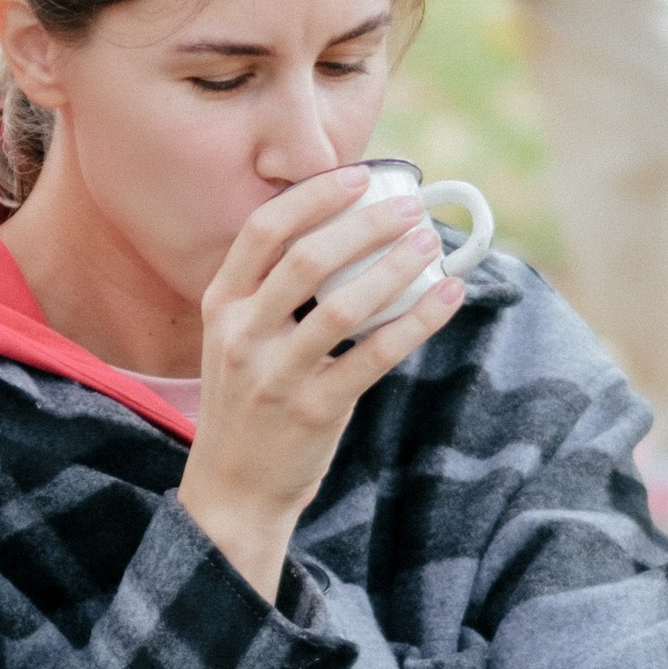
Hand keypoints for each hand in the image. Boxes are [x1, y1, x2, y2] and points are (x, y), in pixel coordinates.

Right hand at [177, 167, 463, 601]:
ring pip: (343, 306)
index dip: (313, 198)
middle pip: (307, 260)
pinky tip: (446, 297)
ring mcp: (275, 375)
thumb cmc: (248, 403)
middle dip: (366, 225)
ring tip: (431, 245)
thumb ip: (272, 293)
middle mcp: (241, 336)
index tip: (359, 178)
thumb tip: (349, 234)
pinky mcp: (314, 410)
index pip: (263, 232)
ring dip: (395, 268)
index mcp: (220, 306)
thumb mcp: (236, 340)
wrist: (232, 490)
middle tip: (411, 210)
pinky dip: (416, 321)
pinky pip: (373, 356)